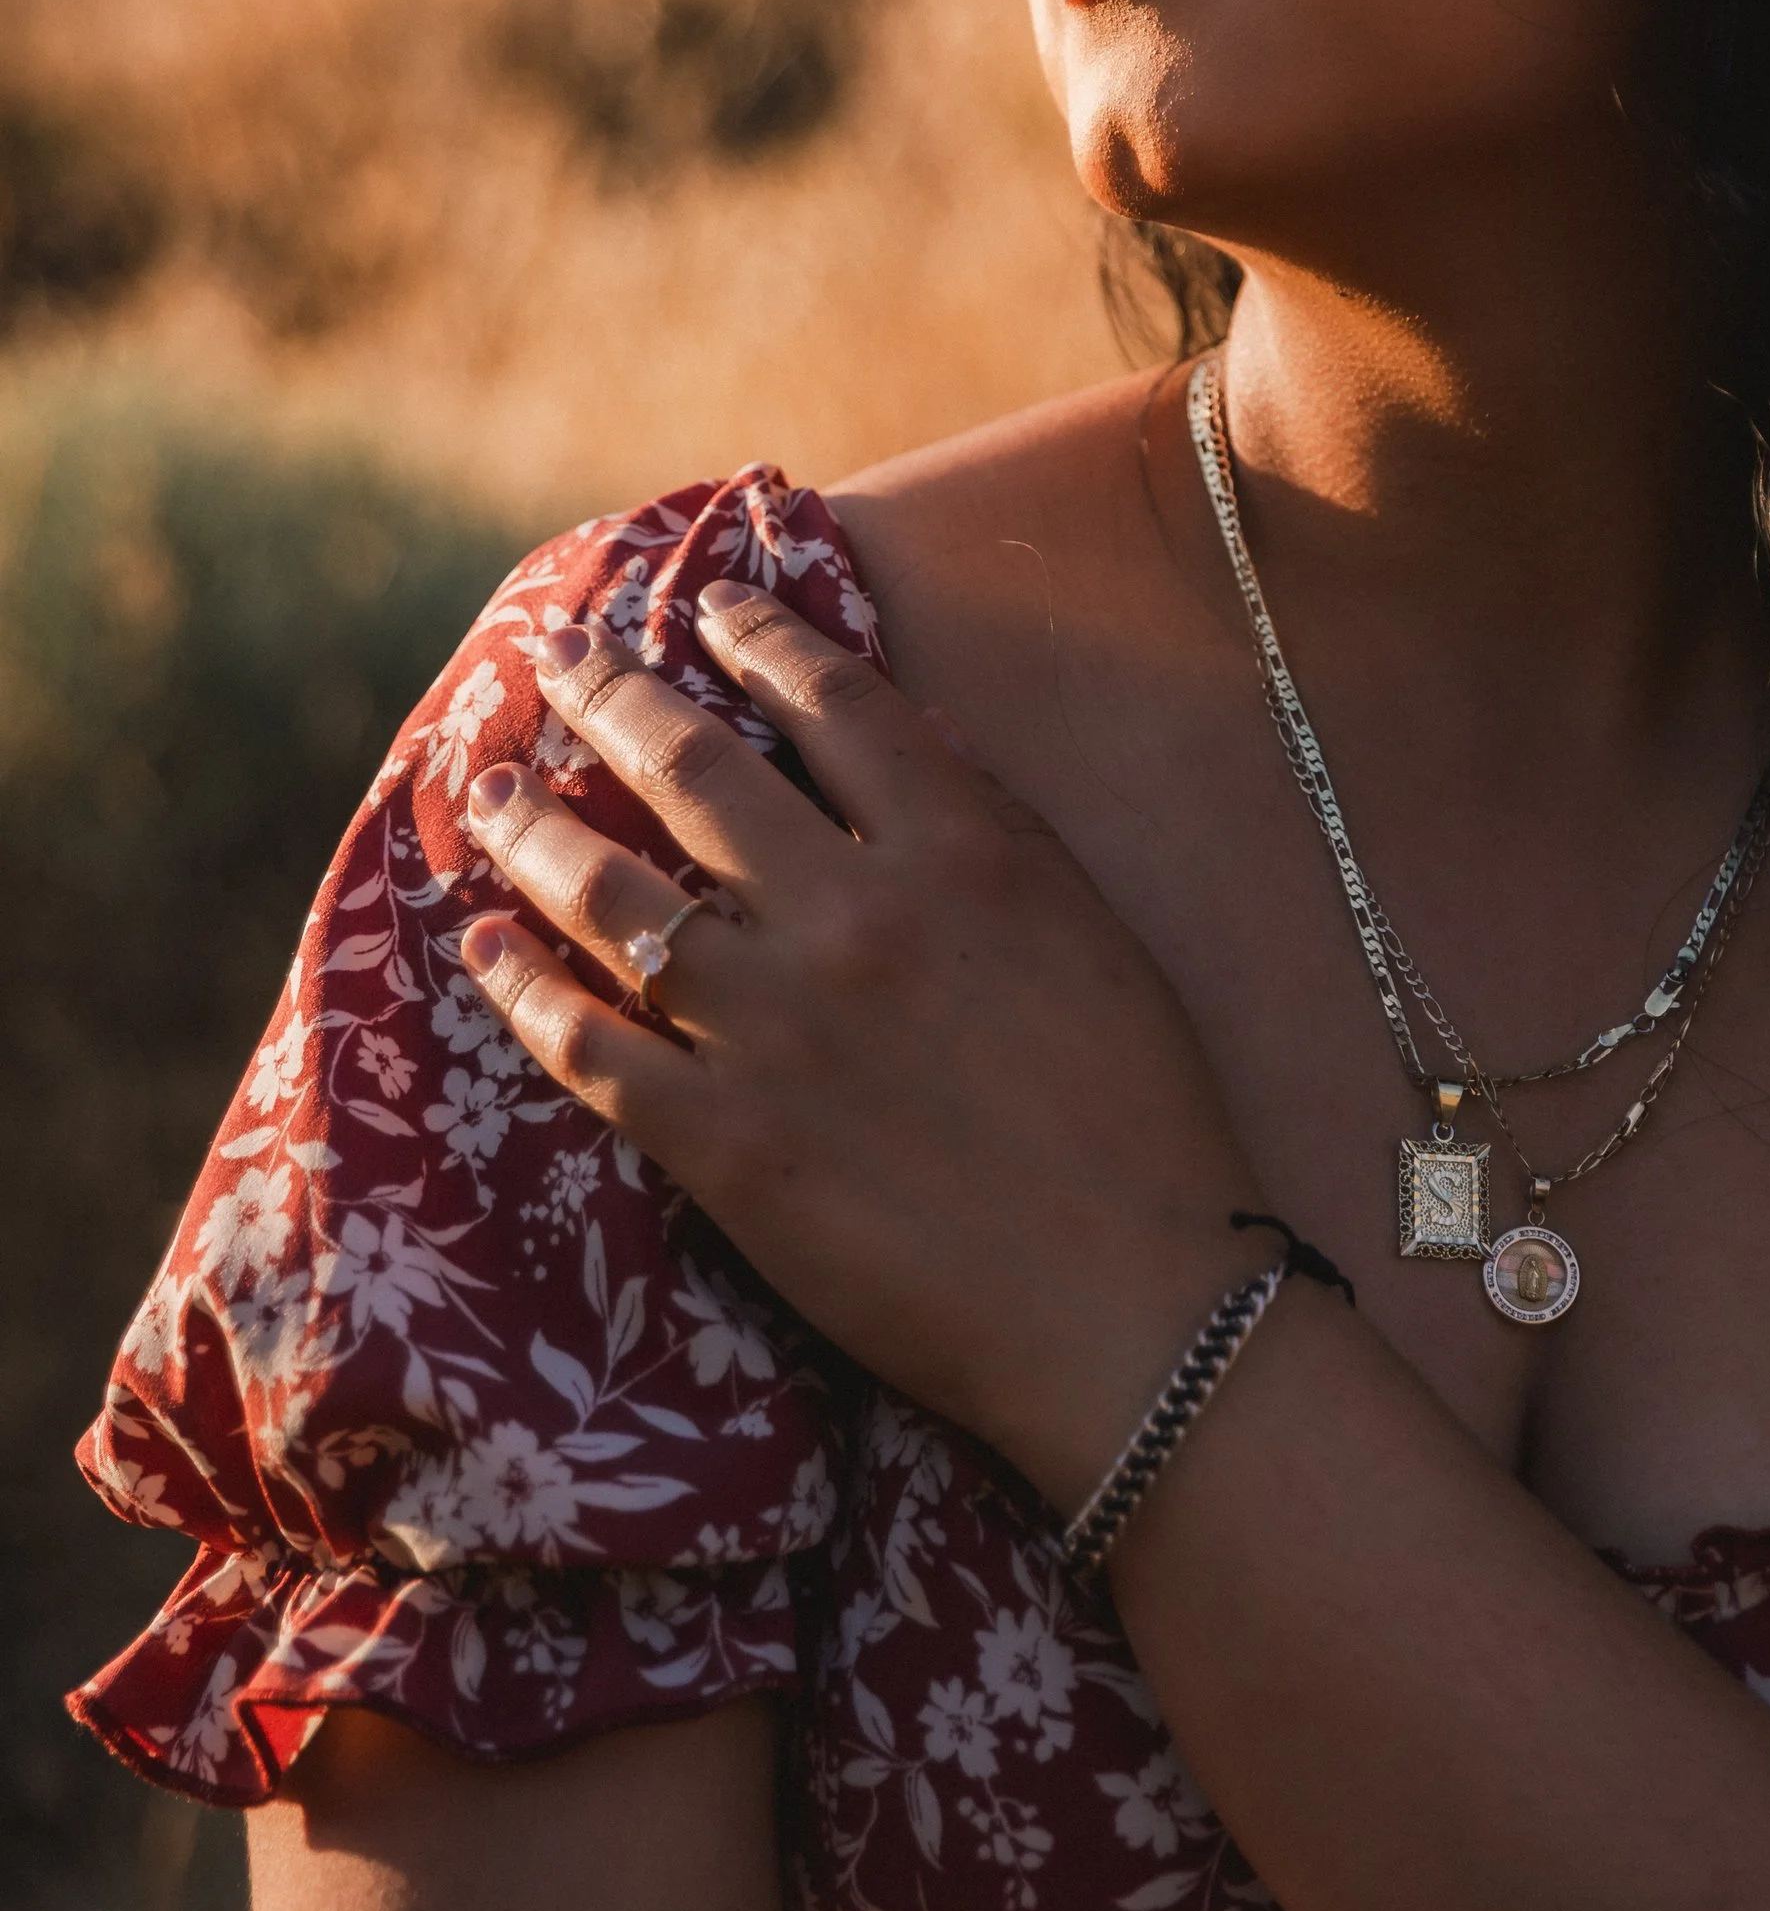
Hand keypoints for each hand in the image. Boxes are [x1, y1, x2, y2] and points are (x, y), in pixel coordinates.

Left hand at [457, 583, 1268, 1513]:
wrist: (1131, 1305)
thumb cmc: (1141, 1120)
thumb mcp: (1089, 931)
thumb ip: (990, 834)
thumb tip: (901, 749)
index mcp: (964, 849)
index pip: (836, 701)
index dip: (756, 639)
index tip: (705, 605)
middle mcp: (856, 913)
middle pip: (699, 771)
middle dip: (612, 699)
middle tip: (557, 657)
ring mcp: (778, 1027)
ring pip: (617, 894)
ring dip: (539, 827)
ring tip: (491, 787)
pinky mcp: (725, 1142)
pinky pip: (588, 1045)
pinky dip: (525, 986)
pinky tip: (487, 946)